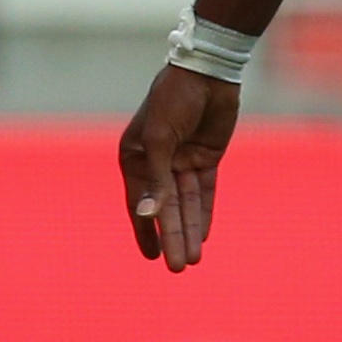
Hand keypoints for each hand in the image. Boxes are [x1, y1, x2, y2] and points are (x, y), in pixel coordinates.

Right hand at [118, 63, 241, 269]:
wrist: (206, 73)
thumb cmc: (173, 100)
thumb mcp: (160, 140)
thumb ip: (155, 180)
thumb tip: (146, 215)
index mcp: (134, 157)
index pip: (138, 203)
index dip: (145, 231)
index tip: (152, 258)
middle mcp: (155, 163)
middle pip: (165, 209)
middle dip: (172, 238)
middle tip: (179, 269)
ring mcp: (181, 161)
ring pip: (186, 204)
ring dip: (189, 230)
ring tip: (193, 260)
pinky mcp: (205, 158)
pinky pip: (204, 192)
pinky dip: (204, 213)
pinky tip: (204, 236)